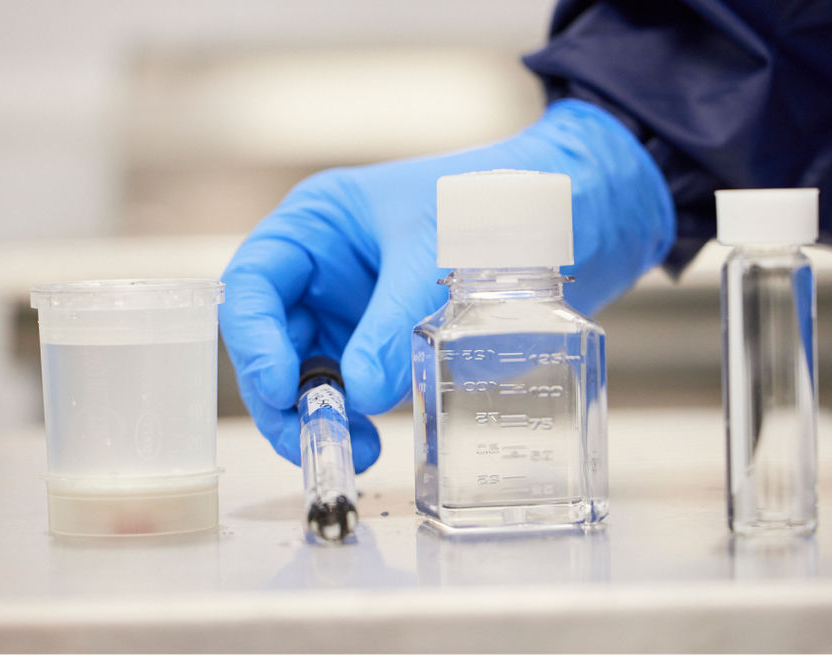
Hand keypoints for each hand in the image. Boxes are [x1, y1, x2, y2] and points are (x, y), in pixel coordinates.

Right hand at [219, 99, 673, 471]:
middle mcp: (327, 269)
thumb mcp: (435, 254)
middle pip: (273, 340)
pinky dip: (360, 414)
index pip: (254, 283)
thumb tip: (362, 395)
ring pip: (312, 371)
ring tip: (360, 448)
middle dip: (286, 396)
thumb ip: (394, 323)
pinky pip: (359, 383)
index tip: (281, 389)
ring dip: (323, 415)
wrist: (578, 212)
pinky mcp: (392, 339)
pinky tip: (379, 435)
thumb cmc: (499, 202)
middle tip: (318, 440)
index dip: (253, 340)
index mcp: (319, 224)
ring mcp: (357, 307)